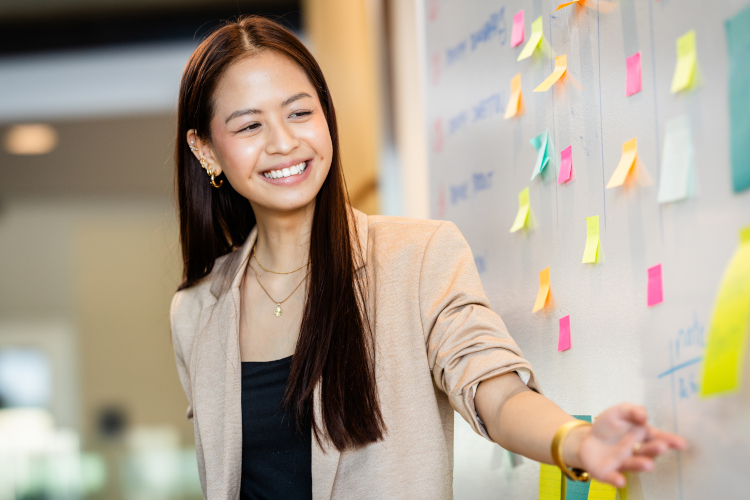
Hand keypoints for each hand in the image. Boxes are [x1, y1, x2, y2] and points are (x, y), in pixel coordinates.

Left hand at [572, 403, 687, 487]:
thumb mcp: (618, 412)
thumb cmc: (608, 426)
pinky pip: (613, 477)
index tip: (681, 443)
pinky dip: (617, 479)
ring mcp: (622, 463)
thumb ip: (631, 411)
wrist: (587, 439)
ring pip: (633, 465)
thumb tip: (644, 415)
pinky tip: (620, 480)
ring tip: (648, 465)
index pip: (658, 438)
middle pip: (647, 452)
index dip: (670, 441)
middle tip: (662, 447)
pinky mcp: (608, 472)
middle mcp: (635, 452)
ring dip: (640, 465)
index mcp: (641, 437)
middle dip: (655, 450)